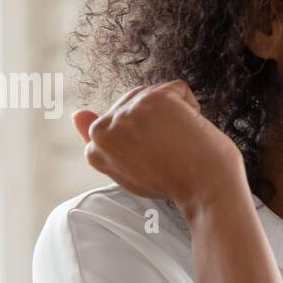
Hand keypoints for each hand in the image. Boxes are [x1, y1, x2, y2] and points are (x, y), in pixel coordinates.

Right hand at [72, 80, 244, 213]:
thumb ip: (101, 142)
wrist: (206, 191)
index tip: (157, 161)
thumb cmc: (173, 183)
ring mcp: (128, 110)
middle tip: (170, 154)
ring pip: (156, 95)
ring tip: (179, 144)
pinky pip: (179, 90)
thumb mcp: (128, 167)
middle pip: (135, 105)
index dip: (147, 139)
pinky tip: (191, 133)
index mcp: (95, 147)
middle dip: (158, 124)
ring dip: (174, 116)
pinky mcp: (154, 98)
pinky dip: (192, 108)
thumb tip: (76, 113)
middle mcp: (105, 128)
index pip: (121, 123)